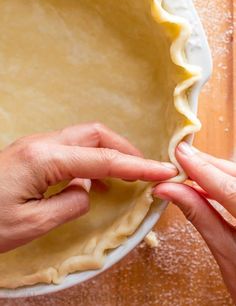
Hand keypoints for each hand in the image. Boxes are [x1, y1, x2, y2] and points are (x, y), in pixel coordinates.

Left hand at [0, 122, 176, 252]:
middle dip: (125, 149)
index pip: (104, 159)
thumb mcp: (31, 225)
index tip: (164, 170)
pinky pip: (71, 148)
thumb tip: (87, 189)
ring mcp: (36, 144)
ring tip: (125, 176)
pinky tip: (94, 179)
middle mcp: (43, 143)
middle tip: (145, 170)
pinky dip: (91, 159)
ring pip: (84, 138)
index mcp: (45, 158)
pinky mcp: (33, 152)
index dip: (138, 166)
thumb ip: (70, 203)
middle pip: (95, 133)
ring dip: (109, 152)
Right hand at [153, 142, 235, 302]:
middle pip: (235, 175)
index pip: (229, 188)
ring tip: (188, 168)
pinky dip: (223, 180)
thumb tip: (169, 191)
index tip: (180, 153)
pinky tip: (207, 182)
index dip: (201, 168)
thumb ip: (199, 216)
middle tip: (179, 157)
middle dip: (207, 164)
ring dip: (214, 170)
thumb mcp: (225, 252)